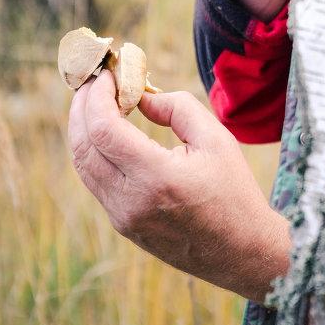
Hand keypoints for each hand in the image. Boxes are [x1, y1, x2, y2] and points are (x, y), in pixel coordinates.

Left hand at [68, 71, 290, 302]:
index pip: (103, 130)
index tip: (107, 73)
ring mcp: (123, 217)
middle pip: (83, 146)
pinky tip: (107, 129)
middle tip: (94, 80)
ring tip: (96, 99)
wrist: (242, 252)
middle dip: (82, 106)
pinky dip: (94, 149)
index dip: (97, 96)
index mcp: (157, 178)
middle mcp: (131, 201)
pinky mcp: (123, 225)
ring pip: (83, 165)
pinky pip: (96, 180)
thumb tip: (140, 95)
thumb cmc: (234, 191)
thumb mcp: (216, 138)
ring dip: (82, 127)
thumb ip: (177, 107)